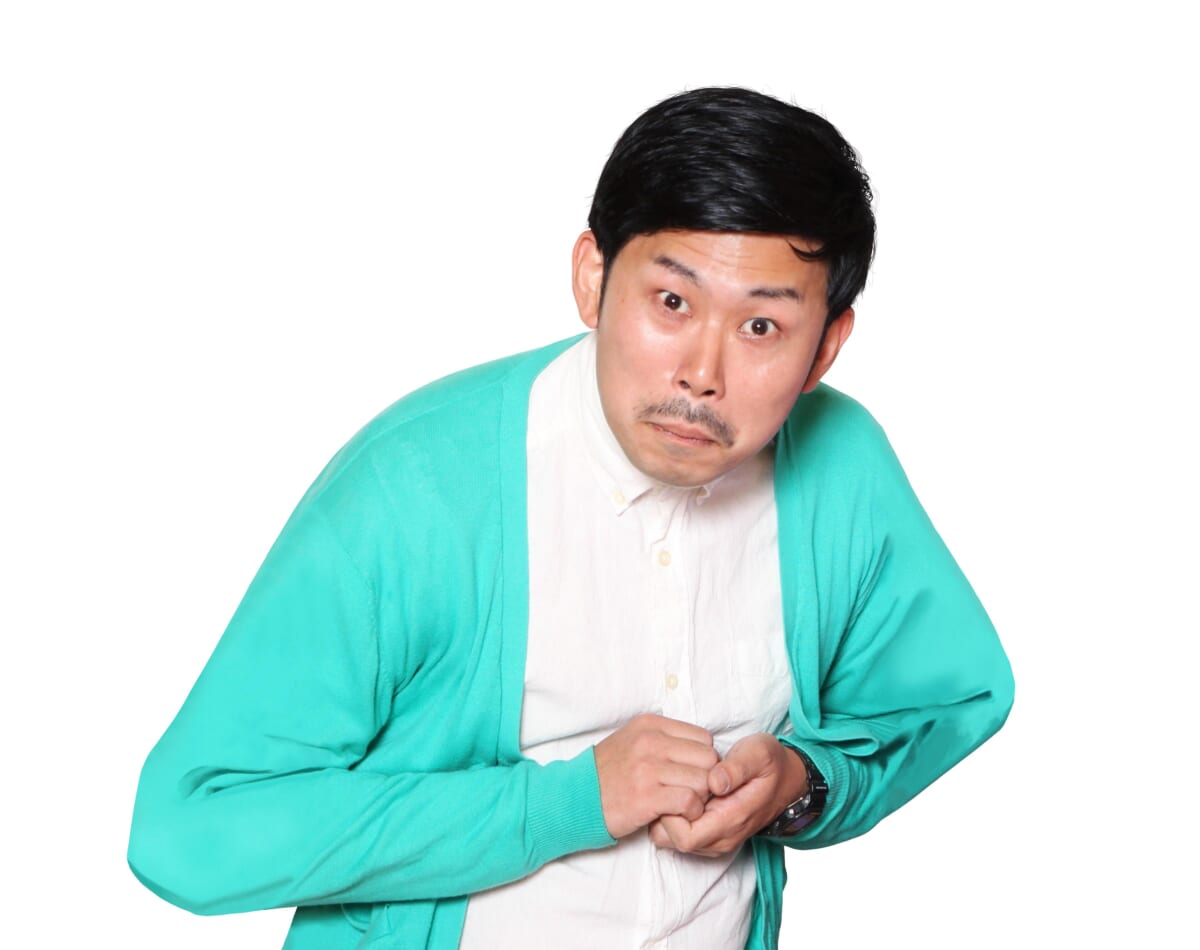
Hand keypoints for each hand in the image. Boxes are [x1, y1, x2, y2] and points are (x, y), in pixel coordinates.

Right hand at [593, 714, 719, 838]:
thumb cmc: (609, 773)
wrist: (575, 797)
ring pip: (703, 780)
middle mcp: (651, 742)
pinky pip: (690, 801)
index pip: (704, 738)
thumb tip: (705, 753)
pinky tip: (677, 815)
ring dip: (699, 798)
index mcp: (650, 724)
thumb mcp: (634, 741)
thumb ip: (667, 740)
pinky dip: (690, 812)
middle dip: (706, 779)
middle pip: (709, 758)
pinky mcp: (647, 796)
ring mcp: (648, 768)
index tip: (690, 775)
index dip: (702, 760)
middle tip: (691, 792)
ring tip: (682, 805)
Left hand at [648, 733, 807, 856]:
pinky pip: (678, 835)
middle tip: (666, 784)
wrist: (787, 780)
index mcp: (732, 820)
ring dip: (665, 816)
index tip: (673, 786)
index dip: (671, 814)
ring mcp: (716, 840)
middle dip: (662, 815)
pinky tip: (677, 792)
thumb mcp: (758, 755)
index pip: (685, 836)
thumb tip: (714, 781)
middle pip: (672, 841)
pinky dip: (671, 817)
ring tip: (672, 786)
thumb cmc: (770, 765)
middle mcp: (722, 838)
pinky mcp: (710, 835)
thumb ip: (736, 768)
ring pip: (671, 840)